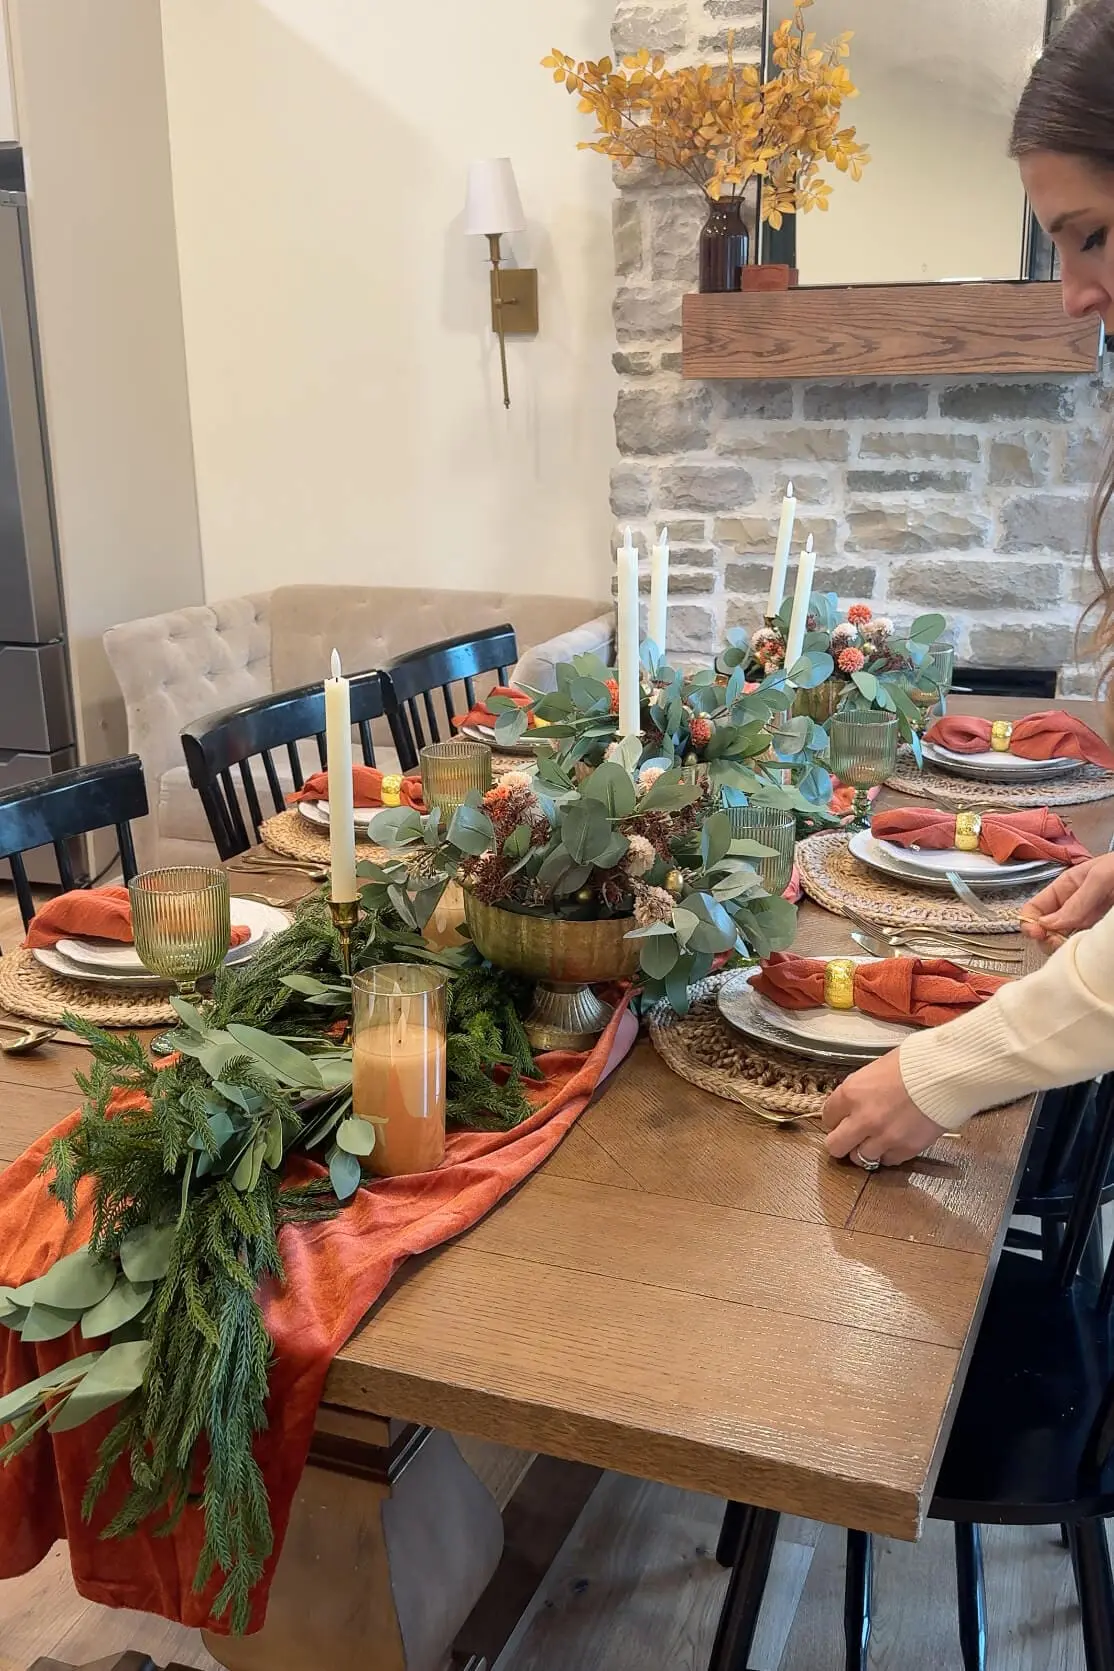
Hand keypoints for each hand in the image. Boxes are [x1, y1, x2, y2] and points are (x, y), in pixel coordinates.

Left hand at [822, 1050, 945, 1166]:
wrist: (947, 1074)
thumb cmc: (914, 1063)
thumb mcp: (876, 1068)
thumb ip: (860, 1090)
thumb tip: (855, 1102)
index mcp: (851, 1094)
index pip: (828, 1116)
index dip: (836, 1118)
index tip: (842, 1118)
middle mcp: (862, 1119)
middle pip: (836, 1146)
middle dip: (842, 1142)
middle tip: (852, 1137)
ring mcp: (884, 1137)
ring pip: (860, 1158)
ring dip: (865, 1150)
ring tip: (875, 1141)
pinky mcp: (905, 1149)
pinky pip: (888, 1161)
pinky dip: (889, 1154)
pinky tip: (896, 1141)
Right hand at [1019, 851, 1113, 952]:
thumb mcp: (1101, 876)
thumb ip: (1077, 899)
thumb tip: (1051, 923)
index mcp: (1066, 889)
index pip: (1035, 907)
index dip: (1030, 921)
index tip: (1037, 933)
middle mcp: (1073, 908)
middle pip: (1045, 930)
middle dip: (1046, 939)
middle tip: (1057, 942)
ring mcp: (1087, 923)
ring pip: (1062, 942)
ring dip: (1062, 948)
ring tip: (1073, 947)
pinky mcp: (1099, 936)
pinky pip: (1082, 948)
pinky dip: (1079, 953)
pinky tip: (1084, 951)